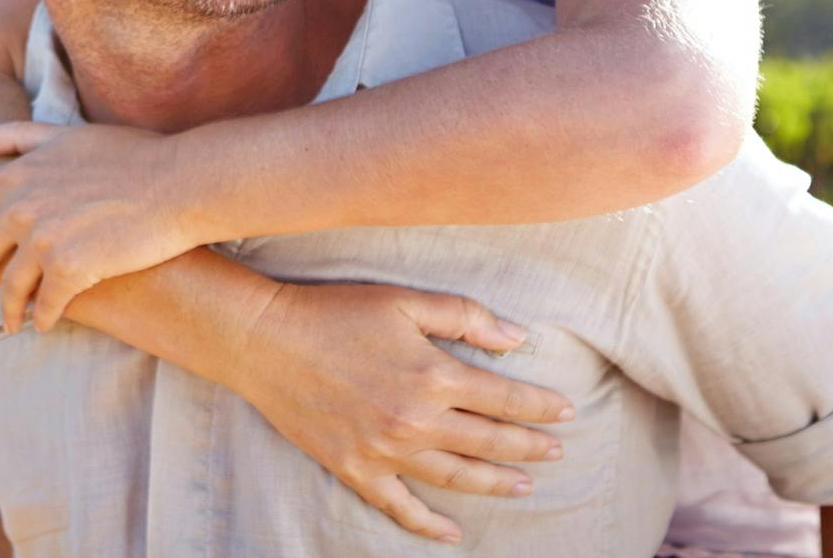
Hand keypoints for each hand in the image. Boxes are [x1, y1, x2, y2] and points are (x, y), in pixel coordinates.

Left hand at [0, 120, 204, 331]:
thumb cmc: (132, 155)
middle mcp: (22, 207)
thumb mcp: (67, 135)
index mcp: (18, 174)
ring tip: (17, 321)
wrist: (179, 184)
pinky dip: (44, 317)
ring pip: (11, 287)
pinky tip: (47, 323)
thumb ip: (14, 136)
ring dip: (10, 308)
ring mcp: (45, 240)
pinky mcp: (71, 270)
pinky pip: (46, 305)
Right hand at [229, 282, 573, 544]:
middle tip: (556, 451)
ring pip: (454, 477)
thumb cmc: (337, 312)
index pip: (505, 399)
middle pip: (488, 441)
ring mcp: (384, 451)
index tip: (566, 411)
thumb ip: (466, 318)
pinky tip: (453, 532)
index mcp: (434, 375)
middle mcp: (415, 420)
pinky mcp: (354, 469)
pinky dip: (428, 525)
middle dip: (528, 447)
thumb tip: (516, 339)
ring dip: (494, 482)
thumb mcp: (406, 300)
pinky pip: (399, 507)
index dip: (540, 407)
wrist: (265, 342)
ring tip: (524, 485)